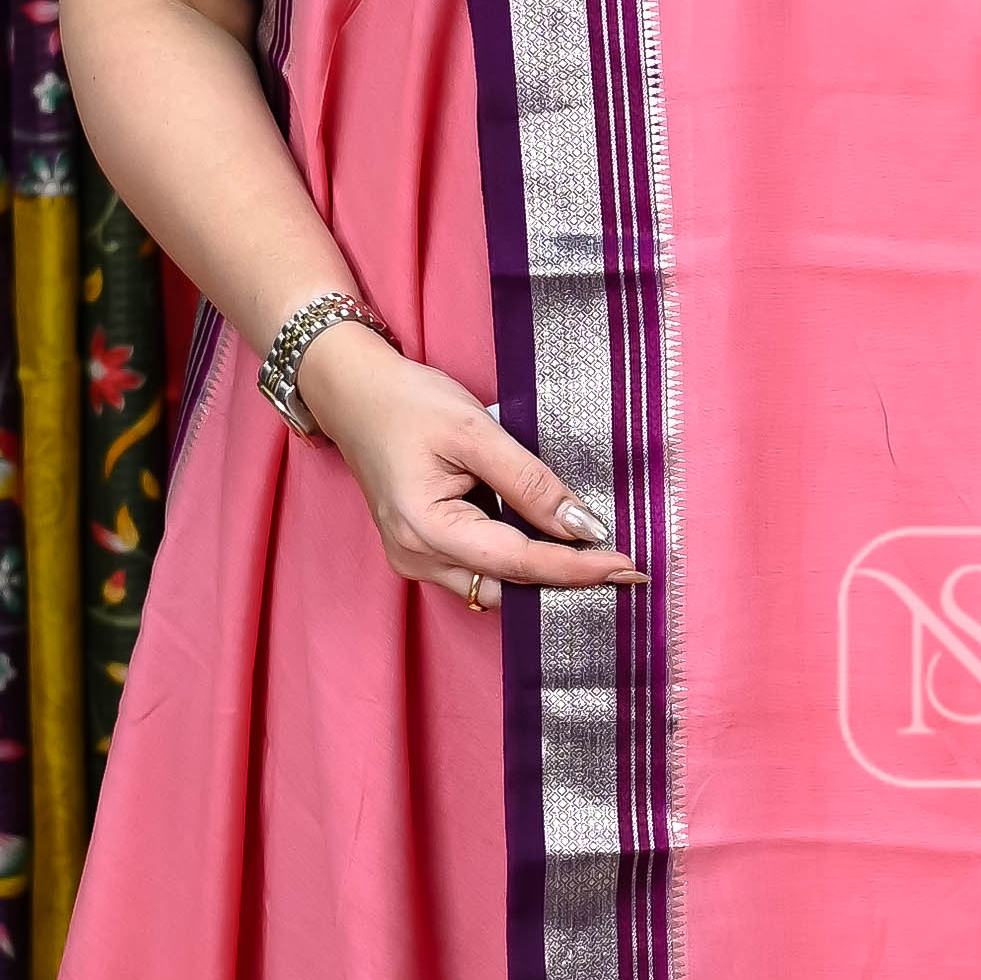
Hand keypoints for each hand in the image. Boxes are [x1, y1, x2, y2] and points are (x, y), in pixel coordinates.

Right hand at [297, 325, 646, 598]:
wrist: (352, 392)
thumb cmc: (407, 403)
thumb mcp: (476, 430)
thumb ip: (531, 482)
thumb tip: (584, 526)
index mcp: (426, 529)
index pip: (519, 562)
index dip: (577, 568)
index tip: (628, 568)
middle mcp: (416, 558)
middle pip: (508, 586)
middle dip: (565, 580)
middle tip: (622, 568)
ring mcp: (414, 560)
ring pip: (494, 586)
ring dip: (542, 574)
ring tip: (595, 559)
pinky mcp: (420, 551)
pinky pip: (479, 572)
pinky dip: (517, 562)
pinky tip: (551, 546)